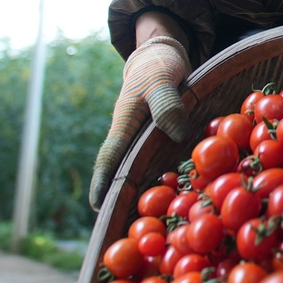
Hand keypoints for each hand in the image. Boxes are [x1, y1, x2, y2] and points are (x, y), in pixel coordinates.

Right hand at [89, 30, 191, 208]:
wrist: (162, 55)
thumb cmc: (158, 66)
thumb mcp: (162, 79)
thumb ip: (166, 104)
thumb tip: (176, 134)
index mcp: (124, 123)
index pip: (110, 156)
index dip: (103, 181)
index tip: (97, 206)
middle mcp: (133, 135)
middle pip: (125, 170)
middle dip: (125, 197)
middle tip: (125, 227)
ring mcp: (148, 137)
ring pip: (145, 168)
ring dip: (149, 190)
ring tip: (156, 221)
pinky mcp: (163, 136)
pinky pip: (164, 159)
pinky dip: (170, 174)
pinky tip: (184, 192)